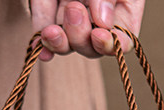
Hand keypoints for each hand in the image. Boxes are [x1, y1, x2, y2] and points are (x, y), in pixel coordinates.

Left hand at [30, 1, 145, 60]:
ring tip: (53, 29)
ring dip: (61, 43)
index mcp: (122, 8)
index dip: (112, 45)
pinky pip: (45, 38)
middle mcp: (97, 19)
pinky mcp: (47, 16)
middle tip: (73, 9)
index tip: (99, 35)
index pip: (123, 41)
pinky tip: (40, 47)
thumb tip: (102, 20)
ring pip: (68, 45)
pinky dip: (43, 44)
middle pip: (92, 47)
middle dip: (82, 36)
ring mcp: (72, 20)